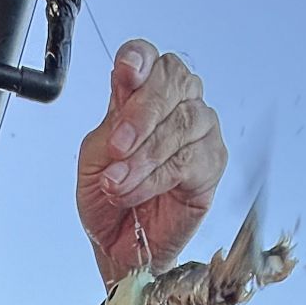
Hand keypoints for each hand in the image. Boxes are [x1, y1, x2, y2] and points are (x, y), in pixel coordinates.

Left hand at [77, 40, 227, 286]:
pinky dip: (158, 177)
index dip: (140, 59)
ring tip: (119, 184)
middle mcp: (175, 104)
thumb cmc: (107, 200)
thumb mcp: (94, 157)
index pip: (148, 58)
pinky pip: (190, 159)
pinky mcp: (212, 164)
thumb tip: (126, 85)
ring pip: (183, 123)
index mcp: (141, 94)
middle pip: (172, 81)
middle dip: (141, 114)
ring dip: (145, 157)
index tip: (126, 73)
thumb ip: (111, 120)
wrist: (118, 246)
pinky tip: (138, 191)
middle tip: (117, 147)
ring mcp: (198, 131)